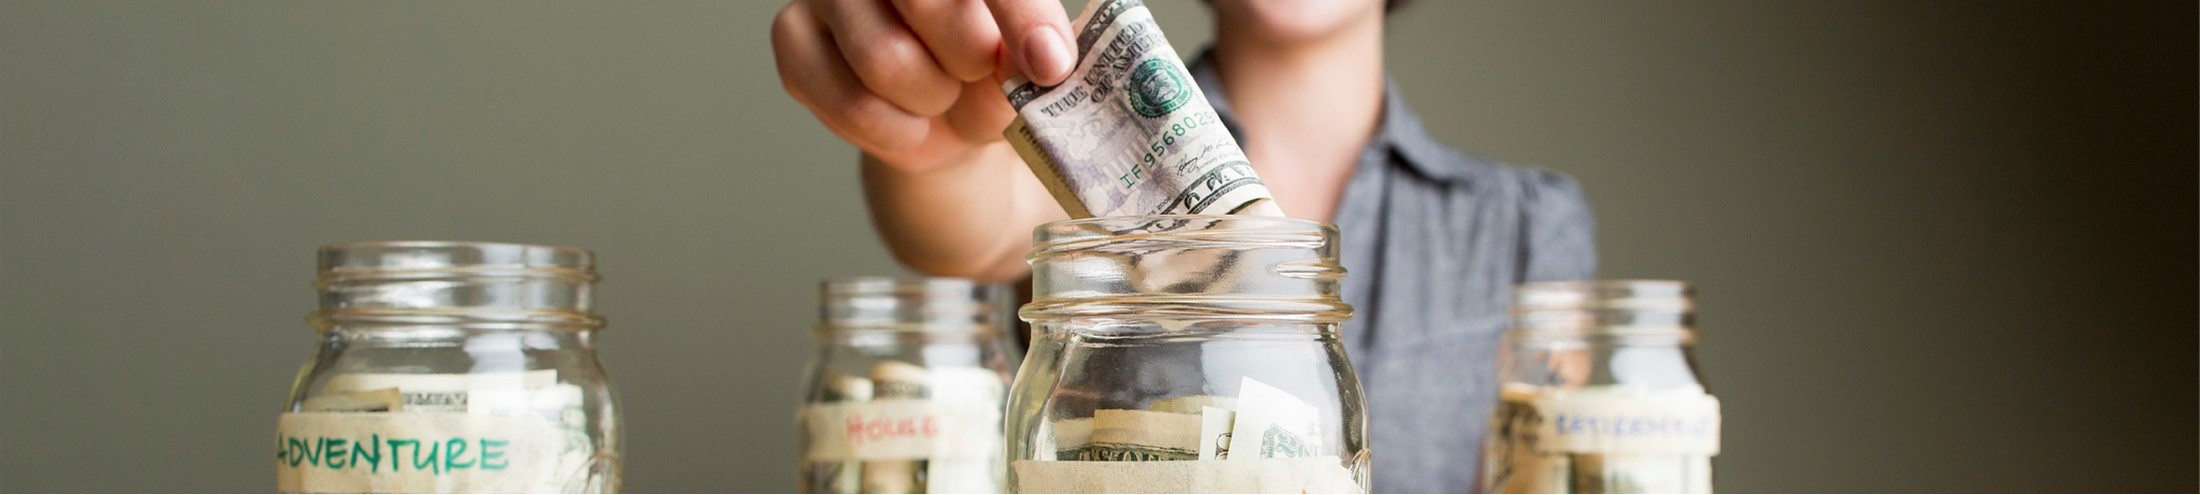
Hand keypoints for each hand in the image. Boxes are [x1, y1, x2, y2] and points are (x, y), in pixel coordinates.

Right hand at [772, 0, 1077, 171]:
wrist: (945, 120)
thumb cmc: (989, 74)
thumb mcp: (1030, 66)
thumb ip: (1038, 55)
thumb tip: (1042, 62)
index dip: (1020, 14)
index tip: (1049, 64)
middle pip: (928, 3)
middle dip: (971, 61)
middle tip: (978, 75)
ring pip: (884, 59)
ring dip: (930, 100)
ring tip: (940, 97)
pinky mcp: (792, 36)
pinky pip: (849, 103)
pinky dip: (894, 132)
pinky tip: (907, 121)